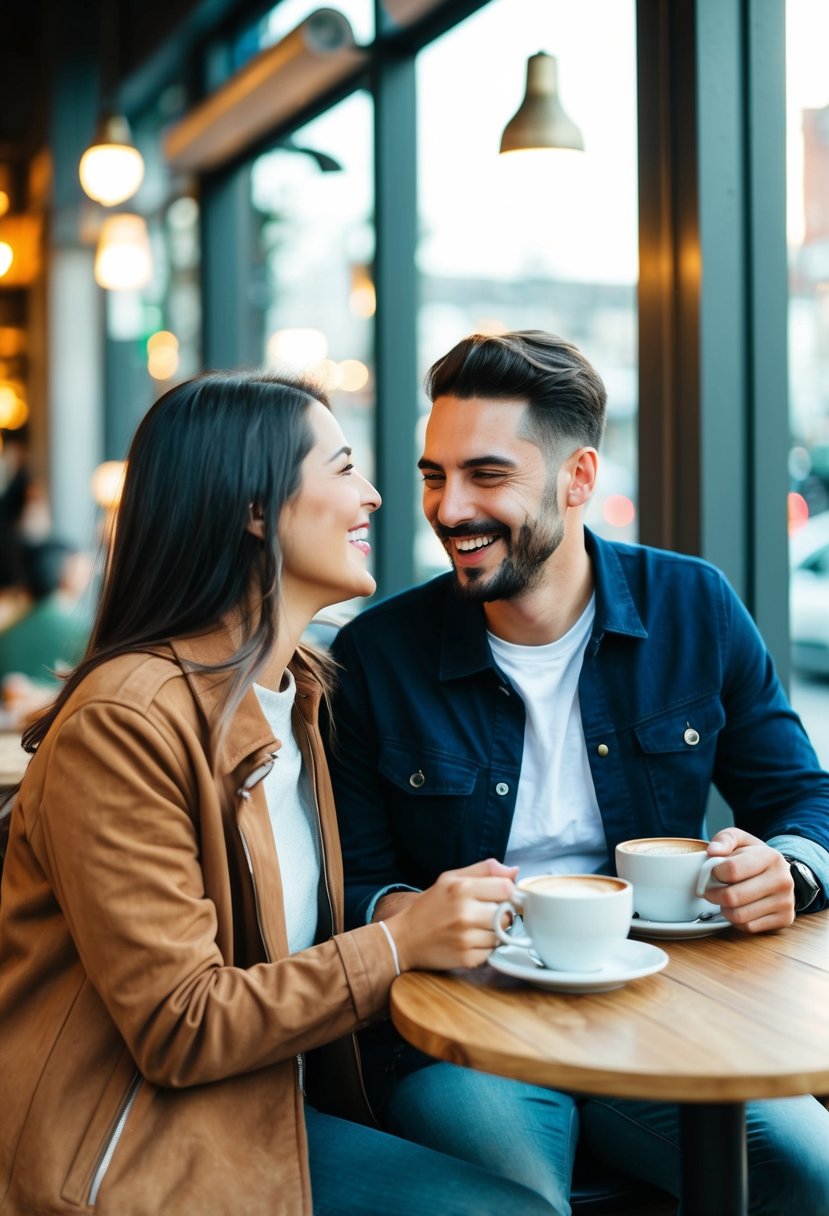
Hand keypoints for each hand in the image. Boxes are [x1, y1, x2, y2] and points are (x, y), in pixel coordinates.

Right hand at [386, 859, 517, 971]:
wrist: (404, 938)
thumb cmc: (430, 906)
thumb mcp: (450, 878)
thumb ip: (484, 870)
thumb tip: (514, 871)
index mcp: (461, 888)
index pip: (506, 888)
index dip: (508, 893)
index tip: (501, 897)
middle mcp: (464, 913)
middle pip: (508, 914)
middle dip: (502, 915)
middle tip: (486, 914)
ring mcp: (466, 938)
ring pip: (502, 935)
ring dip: (494, 933)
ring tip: (476, 928)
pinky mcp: (466, 958)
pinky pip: (491, 953)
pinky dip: (485, 949)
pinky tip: (470, 942)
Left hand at [703, 829, 794, 932]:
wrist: (780, 873)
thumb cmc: (754, 857)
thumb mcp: (740, 840)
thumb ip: (724, 840)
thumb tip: (712, 851)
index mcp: (770, 857)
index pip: (731, 869)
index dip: (714, 873)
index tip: (712, 873)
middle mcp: (782, 880)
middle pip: (732, 897)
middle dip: (713, 895)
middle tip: (709, 891)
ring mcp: (785, 902)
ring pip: (739, 915)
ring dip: (724, 909)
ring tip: (724, 899)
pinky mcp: (784, 919)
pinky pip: (748, 927)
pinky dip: (736, 921)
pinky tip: (738, 909)